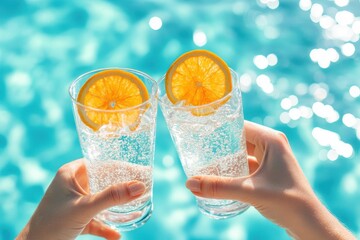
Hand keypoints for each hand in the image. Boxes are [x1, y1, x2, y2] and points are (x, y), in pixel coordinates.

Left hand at [17, 159, 145, 239]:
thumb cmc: (52, 224)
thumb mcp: (85, 208)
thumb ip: (112, 197)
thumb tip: (140, 186)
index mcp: (71, 173)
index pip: (101, 163)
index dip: (121, 166)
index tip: (140, 170)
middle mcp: (73, 185)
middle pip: (104, 180)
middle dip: (122, 185)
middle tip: (142, 186)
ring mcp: (75, 202)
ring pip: (101, 200)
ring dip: (116, 205)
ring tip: (136, 205)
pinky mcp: (76, 219)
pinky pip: (96, 219)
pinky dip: (106, 226)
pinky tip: (117, 235)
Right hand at [186, 121, 354, 239]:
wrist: (309, 223)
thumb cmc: (288, 202)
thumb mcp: (249, 191)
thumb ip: (219, 187)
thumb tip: (190, 183)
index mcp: (270, 140)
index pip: (239, 126)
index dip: (219, 129)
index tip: (199, 132)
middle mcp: (271, 145)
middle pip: (238, 140)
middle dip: (219, 146)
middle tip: (197, 150)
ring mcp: (271, 158)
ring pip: (241, 154)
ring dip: (225, 159)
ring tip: (203, 163)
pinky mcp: (269, 171)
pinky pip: (246, 165)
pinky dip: (233, 170)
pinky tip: (219, 177)